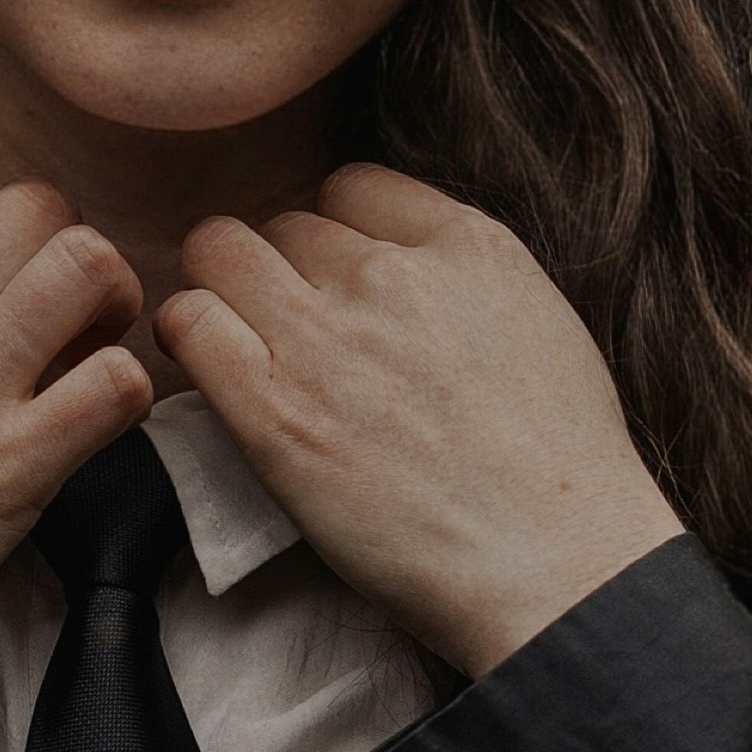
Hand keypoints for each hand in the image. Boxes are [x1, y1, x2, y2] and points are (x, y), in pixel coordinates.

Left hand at [156, 165, 683, 673]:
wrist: (555, 564)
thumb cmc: (564, 477)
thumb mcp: (541, 326)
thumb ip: (467, 283)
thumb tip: (411, 278)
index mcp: (466, 244)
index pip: (353, 188)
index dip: (336, 236)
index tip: (338, 285)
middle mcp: (388, 273)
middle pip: (285, 224)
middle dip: (281, 270)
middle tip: (291, 334)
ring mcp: (324, 337)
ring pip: (221, 252)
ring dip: (223, 292)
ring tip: (240, 347)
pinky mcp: (271, 410)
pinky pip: (188, 321)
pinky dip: (187, 335)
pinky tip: (204, 367)